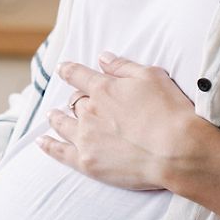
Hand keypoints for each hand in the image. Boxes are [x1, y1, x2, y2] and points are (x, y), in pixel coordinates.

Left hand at [38, 51, 196, 189]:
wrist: (177, 150)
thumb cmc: (170, 111)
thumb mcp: (151, 76)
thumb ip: (123, 66)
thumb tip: (103, 58)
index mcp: (103, 89)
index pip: (79, 75)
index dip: (69, 70)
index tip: (62, 68)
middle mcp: (90, 111)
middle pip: (75, 102)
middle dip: (74, 99)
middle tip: (75, 101)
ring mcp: (86, 137)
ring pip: (63, 124)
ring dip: (56, 118)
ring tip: (52, 115)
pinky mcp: (87, 162)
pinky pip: (60, 153)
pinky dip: (49, 146)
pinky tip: (42, 142)